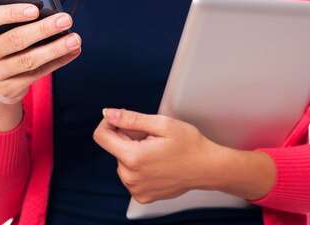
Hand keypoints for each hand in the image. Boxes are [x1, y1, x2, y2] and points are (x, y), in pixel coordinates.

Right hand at [0, 4, 80, 129]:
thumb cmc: (2, 43)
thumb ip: (16, 21)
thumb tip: (51, 14)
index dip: (11, 13)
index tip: (36, 9)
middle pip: (15, 40)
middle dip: (43, 29)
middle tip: (66, 19)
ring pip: (29, 60)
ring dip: (56, 48)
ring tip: (75, 39)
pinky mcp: (7, 89)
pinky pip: (37, 74)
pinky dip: (58, 61)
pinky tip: (72, 51)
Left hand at [92, 108, 217, 202]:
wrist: (207, 168)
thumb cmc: (189, 144)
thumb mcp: (161, 124)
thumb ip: (130, 119)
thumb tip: (107, 114)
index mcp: (133, 157)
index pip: (101, 136)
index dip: (109, 123)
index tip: (123, 118)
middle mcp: (130, 176)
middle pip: (114, 148)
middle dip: (128, 137)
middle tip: (152, 136)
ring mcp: (135, 189)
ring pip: (122, 161)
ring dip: (134, 152)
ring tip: (157, 150)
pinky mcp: (142, 196)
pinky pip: (130, 176)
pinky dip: (139, 167)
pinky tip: (157, 164)